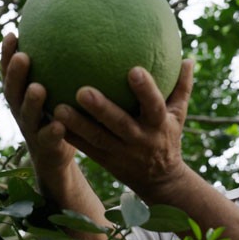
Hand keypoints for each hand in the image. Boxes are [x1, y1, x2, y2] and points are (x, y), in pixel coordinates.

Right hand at [0, 34, 75, 173]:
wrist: (56, 160)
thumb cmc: (61, 116)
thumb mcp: (59, 93)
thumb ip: (63, 70)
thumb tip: (81, 32)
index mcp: (22, 95)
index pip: (10, 72)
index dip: (7, 55)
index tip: (12, 34)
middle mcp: (22, 111)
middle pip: (13, 91)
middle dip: (15, 74)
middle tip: (23, 57)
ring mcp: (31, 130)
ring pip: (27, 115)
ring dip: (31, 102)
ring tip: (38, 88)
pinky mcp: (45, 149)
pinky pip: (47, 140)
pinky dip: (52, 132)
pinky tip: (59, 125)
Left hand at [54, 60, 194, 200]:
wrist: (160, 181)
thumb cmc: (168, 137)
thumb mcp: (179, 115)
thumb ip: (182, 87)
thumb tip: (188, 58)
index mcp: (158, 125)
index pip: (154, 105)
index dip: (145, 90)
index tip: (134, 70)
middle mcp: (139, 140)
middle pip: (119, 124)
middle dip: (102, 109)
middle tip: (82, 90)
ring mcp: (120, 152)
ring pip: (96, 139)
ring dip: (77, 124)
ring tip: (57, 107)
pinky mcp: (104, 161)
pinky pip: (85, 147)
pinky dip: (69, 135)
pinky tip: (50, 119)